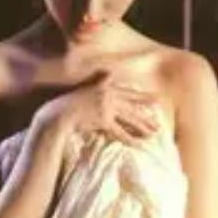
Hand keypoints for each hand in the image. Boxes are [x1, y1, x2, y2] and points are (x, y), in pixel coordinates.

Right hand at [40, 71, 160, 145]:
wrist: (58, 115)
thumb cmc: (68, 104)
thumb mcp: (85, 89)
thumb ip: (98, 82)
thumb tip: (109, 73)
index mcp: (105, 87)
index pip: (128, 92)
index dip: (142, 96)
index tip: (155, 99)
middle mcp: (108, 95)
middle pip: (132, 106)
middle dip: (146, 114)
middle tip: (159, 120)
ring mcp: (107, 107)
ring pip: (130, 118)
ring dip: (143, 126)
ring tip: (155, 133)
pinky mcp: (104, 120)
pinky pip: (121, 132)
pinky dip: (131, 139)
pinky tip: (141, 144)